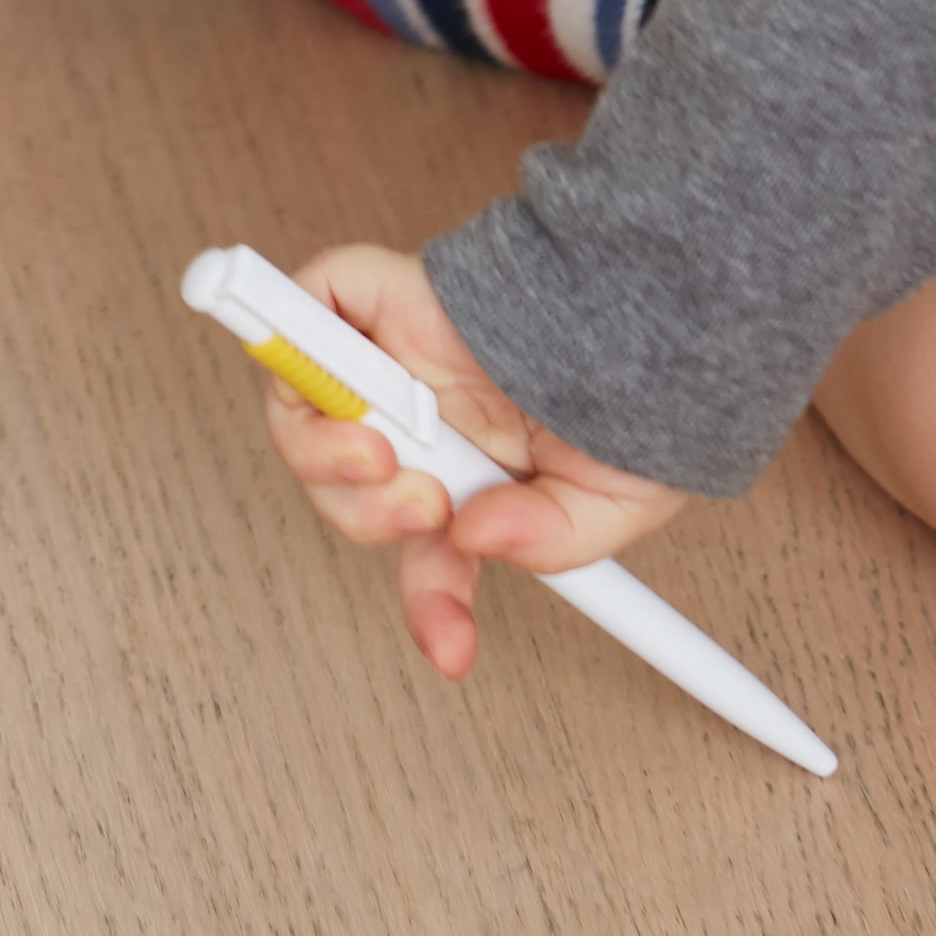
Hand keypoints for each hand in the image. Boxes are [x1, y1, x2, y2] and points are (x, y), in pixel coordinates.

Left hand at [256, 242, 692, 679]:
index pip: (428, 555)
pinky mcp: (367, 300)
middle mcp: (423, 427)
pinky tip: (356, 391)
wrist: (643, 287)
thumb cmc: (638, 378)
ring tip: (383, 459)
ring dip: (326, 460)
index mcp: (476, 481)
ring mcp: (389, 363)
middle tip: (428, 508)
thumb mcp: (619, 497)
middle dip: (371, 521)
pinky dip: (299, 351)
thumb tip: (474, 540)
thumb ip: (554, 540)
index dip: (433, 605)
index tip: (454, 648)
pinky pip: (293, 318)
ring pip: (305, 425)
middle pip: (347, 497)